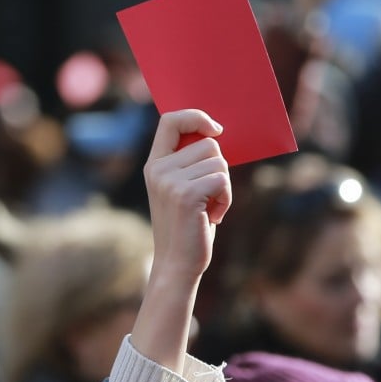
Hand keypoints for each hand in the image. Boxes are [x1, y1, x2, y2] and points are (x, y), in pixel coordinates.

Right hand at [143, 110, 230, 278]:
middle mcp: (158, 169)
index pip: (170, 120)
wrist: (177, 264)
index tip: (215, 130)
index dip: (196, 117)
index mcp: (154, 164)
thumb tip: (216, 134)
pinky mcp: (186, 194)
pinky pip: (222, 180)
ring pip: (219, 161)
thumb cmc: (187, 226)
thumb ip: (190, 163)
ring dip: (224, 186)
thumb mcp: (182, 189)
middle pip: (208, 143)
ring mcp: (169, 181)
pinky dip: (226, 198)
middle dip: (218, 168)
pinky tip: (213, 215)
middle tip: (208, 195)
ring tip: (209, 207)